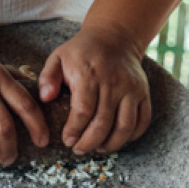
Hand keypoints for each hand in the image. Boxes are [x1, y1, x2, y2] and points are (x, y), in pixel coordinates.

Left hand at [38, 25, 151, 154]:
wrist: (114, 37)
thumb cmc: (81, 52)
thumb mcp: (58, 57)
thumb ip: (47, 77)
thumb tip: (45, 98)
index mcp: (89, 75)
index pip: (83, 111)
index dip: (75, 131)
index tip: (67, 141)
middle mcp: (113, 83)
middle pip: (103, 123)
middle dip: (89, 143)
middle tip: (79, 149)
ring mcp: (131, 89)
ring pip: (125, 127)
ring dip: (111, 144)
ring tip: (98, 148)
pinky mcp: (143, 93)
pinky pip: (142, 121)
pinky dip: (131, 136)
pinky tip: (117, 139)